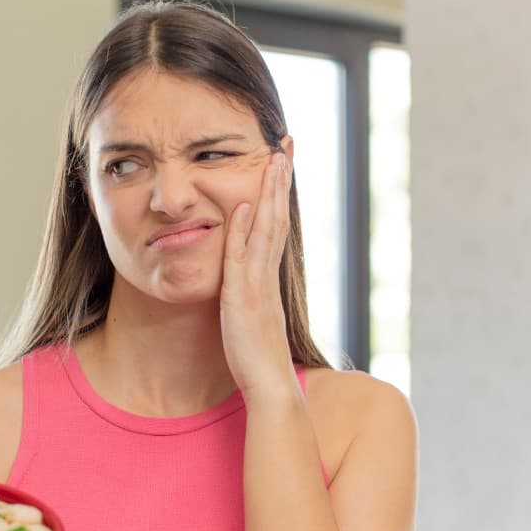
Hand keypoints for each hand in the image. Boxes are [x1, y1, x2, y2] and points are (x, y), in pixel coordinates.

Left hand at [220, 149, 297, 400]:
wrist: (270, 387)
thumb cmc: (258, 358)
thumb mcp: (252, 317)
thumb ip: (251, 294)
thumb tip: (247, 279)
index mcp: (268, 276)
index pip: (276, 224)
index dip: (279, 193)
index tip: (281, 162)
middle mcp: (267, 274)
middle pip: (277, 216)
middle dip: (281, 179)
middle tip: (286, 143)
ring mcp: (258, 284)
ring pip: (267, 229)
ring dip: (270, 193)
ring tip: (274, 159)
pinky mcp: (244, 299)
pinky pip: (244, 258)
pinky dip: (245, 230)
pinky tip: (246, 205)